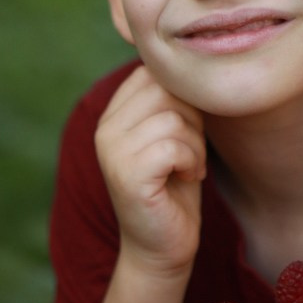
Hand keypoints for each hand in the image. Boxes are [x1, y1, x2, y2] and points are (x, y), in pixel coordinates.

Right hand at [94, 65, 206, 278]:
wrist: (164, 248)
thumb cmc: (176, 186)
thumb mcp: (173, 131)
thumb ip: (171, 97)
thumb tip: (196, 54)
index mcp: (114, 111)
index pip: (158, 72)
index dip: (186, 98)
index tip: (186, 133)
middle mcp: (106, 127)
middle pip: (167, 89)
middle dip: (193, 120)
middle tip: (190, 153)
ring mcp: (111, 150)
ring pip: (173, 116)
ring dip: (195, 145)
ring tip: (188, 167)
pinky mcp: (126, 174)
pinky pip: (173, 145)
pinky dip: (192, 161)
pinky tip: (187, 179)